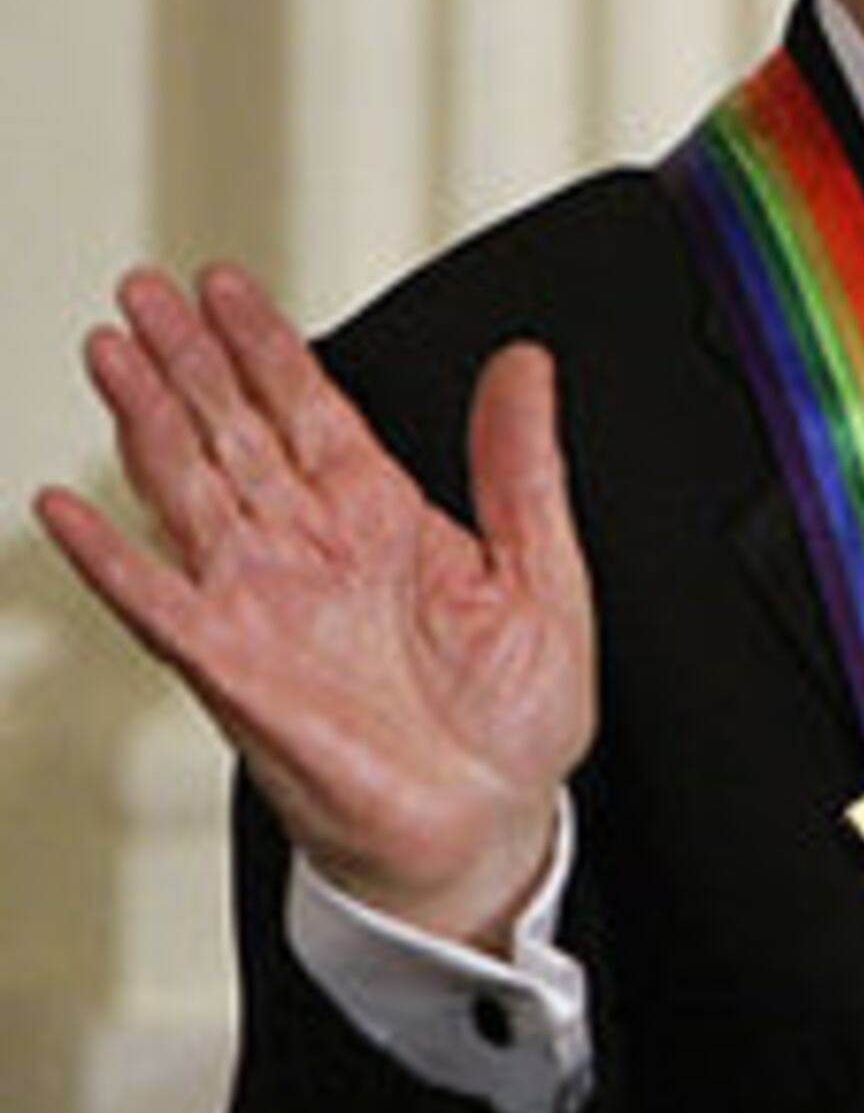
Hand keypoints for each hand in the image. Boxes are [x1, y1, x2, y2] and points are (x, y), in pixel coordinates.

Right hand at [34, 266, 592, 950]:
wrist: (487, 826)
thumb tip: (526, 366)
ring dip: (146, 421)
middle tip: (145, 289)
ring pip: (188, 490)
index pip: (309, 406)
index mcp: (384, 520)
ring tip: (109, 351)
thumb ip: (524, 465)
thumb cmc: (511, 724)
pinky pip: (159, 602)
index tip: (226, 285)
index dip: (266, 343)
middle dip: (189, 357)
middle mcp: (312, 551)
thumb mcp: (544, 572)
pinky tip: (68, 510)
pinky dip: (110, 557)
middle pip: (233, 429)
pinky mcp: (236, 666)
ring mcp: (265, 603)